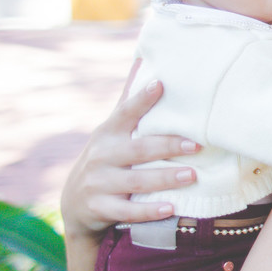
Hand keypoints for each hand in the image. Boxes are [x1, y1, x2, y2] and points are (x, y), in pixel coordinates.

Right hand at [60, 61, 198, 236]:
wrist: (74, 203)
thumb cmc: (108, 157)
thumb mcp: (113, 131)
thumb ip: (130, 103)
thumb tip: (143, 59)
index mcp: (109, 133)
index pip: (125, 112)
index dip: (142, 99)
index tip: (160, 85)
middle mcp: (102, 156)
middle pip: (138, 150)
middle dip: (167, 146)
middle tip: (197, 145)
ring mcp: (99, 183)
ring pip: (135, 182)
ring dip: (165, 179)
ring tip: (192, 175)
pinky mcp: (100, 208)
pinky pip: (127, 211)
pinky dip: (149, 211)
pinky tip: (171, 208)